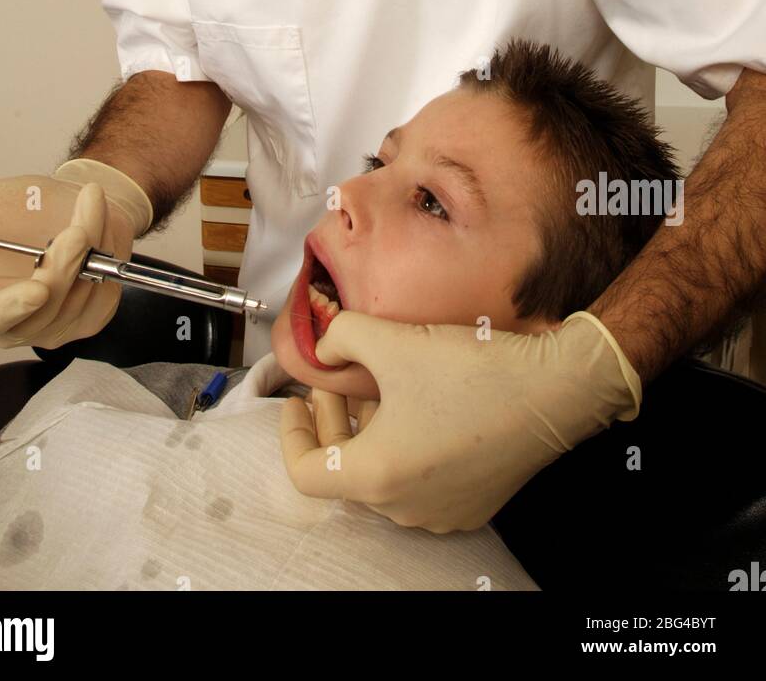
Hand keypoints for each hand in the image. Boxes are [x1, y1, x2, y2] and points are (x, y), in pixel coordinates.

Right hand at [0, 174, 140, 348]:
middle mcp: (18, 323)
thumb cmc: (20, 209)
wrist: (70, 201)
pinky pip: (104, 290)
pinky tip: (97, 228)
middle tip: (75, 230)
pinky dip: (107, 252)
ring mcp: (57, 326)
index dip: (13, 308)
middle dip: (64, 264)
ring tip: (85, 207)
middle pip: (45, 307)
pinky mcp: (91, 318)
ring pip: (79, 296)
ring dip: (90, 247)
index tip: (38, 287)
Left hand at [280, 310, 640, 533]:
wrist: (554, 390)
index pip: (305, 472)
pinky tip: (418, 403)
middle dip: (334, 420)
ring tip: (378, 384)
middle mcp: (406, 506)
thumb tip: (325, 344)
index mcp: (378, 475)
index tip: (297, 400)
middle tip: (337, 379)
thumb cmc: (475, 372)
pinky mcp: (471, 503)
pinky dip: (404, 444)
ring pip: (382, 473)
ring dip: (369, 431)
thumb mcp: (393, 340)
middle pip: (344, 470)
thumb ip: (341, 336)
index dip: (291, 432)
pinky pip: (419, 478)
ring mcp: (441, 510)